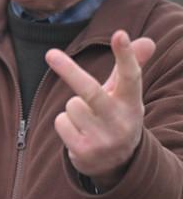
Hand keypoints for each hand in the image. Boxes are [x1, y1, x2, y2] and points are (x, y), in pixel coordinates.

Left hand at [46, 30, 155, 190]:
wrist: (117, 165)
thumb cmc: (117, 117)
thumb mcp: (126, 95)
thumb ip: (130, 68)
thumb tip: (147, 40)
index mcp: (131, 103)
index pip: (131, 76)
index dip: (125, 55)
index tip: (120, 34)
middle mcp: (120, 122)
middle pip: (90, 91)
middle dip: (69, 72)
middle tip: (49, 53)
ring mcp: (103, 139)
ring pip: (71, 105)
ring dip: (73, 109)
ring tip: (88, 121)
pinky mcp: (85, 151)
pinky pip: (61, 122)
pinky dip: (65, 124)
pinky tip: (79, 135)